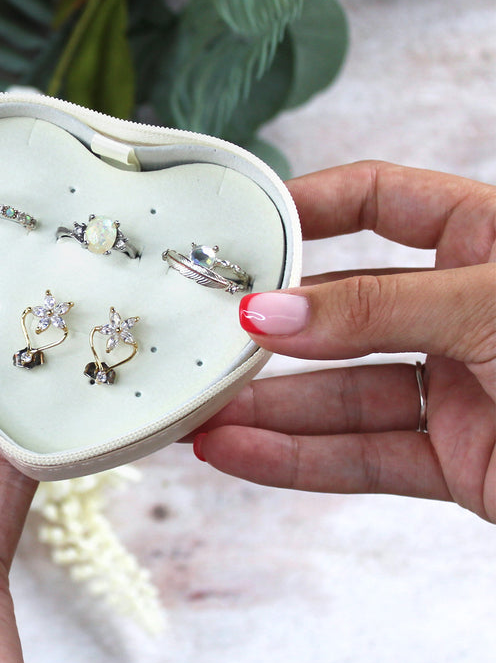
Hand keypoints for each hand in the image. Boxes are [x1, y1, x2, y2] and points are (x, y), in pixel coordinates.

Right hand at [193, 161, 494, 521]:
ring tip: (196, 413)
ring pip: (343, 394)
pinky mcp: (462, 462)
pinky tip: (238, 452)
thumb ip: (377, 311)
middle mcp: (468, 311)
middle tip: (200, 339)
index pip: (383, 201)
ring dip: (268, 407)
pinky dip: (298, 459)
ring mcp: (463, 389)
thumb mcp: (495, 308)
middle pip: (344, 310)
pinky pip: (364, 457)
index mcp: (494, 242)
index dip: (311, 207)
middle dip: (270, 329)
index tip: (241, 228)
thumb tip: (269, 311)